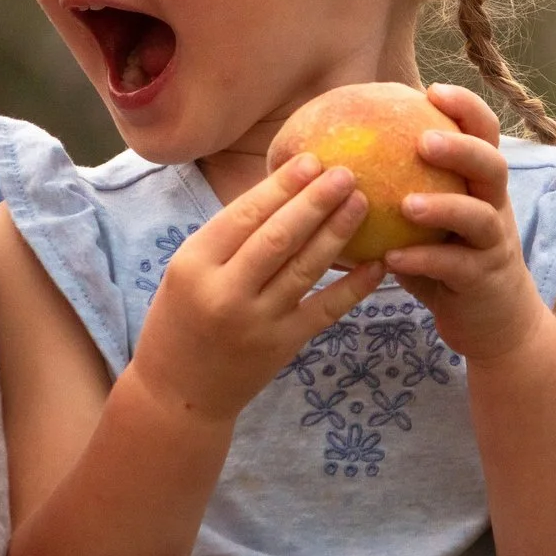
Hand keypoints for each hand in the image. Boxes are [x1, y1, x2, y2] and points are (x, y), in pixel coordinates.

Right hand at [127, 155, 382, 422]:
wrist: (178, 395)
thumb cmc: (181, 321)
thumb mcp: (186, 272)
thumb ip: (227, 238)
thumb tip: (282, 191)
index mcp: (194, 265)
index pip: (243, 216)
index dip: (281, 186)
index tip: (311, 160)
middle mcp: (225, 292)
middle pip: (278, 237)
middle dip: (316, 201)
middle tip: (346, 173)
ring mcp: (257, 322)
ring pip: (305, 269)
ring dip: (337, 233)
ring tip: (361, 202)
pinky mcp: (282, 346)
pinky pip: (325, 310)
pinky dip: (353, 286)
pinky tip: (377, 263)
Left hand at [382, 84, 550, 363]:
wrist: (491, 320)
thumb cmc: (444, 259)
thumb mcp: (427, 220)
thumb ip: (397, 188)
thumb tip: (329, 158)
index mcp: (479, 183)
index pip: (483, 132)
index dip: (465, 107)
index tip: (431, 90)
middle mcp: (494, 206)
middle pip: (492, 165)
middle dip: (461, 149)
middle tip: (422, 141)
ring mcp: (494, 243)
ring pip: (480, 216)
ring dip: (444, 207)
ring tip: (406, 204)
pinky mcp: (484, 279)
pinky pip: (456, 265)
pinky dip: (425, 260)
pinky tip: (392, 259)